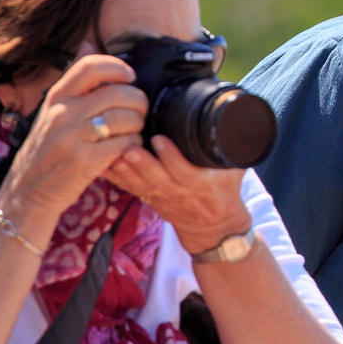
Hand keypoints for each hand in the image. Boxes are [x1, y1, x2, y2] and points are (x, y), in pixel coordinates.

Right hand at [0, 45, 147, 215]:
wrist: (27, 192)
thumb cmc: (48, 149)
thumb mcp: (53, 110)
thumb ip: (75, 81)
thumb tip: (88, 42)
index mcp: (56, 97)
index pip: (91, 66)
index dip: (118, 67)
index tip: (129, 78)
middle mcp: (62, 113)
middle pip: (119, 93)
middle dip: (138, 102)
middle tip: (139, 112)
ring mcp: (72, 137)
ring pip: (127, 118)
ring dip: (138, 125)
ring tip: (132, 132)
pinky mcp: (84, 161)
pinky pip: (126, 144)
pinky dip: (133, 146)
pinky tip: (125, 149)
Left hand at [104, 136, 250, 254]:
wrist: (213, 226)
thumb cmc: (225, 191)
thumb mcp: (236, 171)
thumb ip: (235, 148)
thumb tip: (238, 116)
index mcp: (203, 184)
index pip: (185, 171)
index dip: (172, 157)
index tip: (159, 139)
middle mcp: (180, 192)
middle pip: (157, 179)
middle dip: (142, 164)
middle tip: (129, 148)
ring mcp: (162, 197)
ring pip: (140, 185)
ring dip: (126, 171)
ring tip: (114, 155)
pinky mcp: (149, 198)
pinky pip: (130, 188)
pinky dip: (116, 178)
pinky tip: (104, 164)